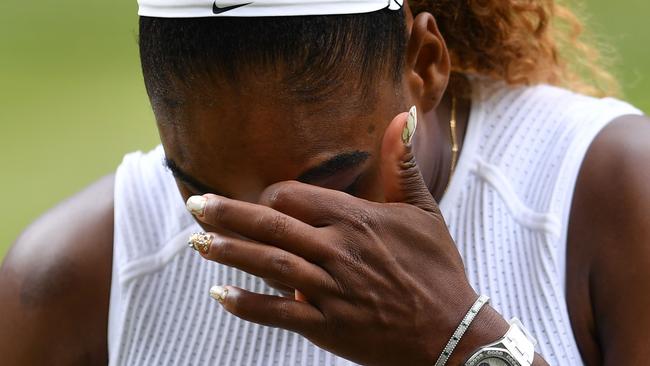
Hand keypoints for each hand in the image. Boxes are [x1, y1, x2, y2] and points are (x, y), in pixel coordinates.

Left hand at [188, 108, 502, 364]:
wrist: (452, 332)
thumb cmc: (437, 267)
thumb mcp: (423, 209)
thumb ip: (401, 163)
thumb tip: (401, 114)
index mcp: (357, 219)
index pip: (296, 197)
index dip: (272, 195)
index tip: (262, 199)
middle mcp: (338, 252)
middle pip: (271, 226)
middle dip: (228, 214)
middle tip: (195, 205)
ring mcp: (330, 291)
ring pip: (268, 265)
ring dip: (229, 252)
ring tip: (196, 242)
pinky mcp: (327, 327)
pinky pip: (278, 313)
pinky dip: (247, 304)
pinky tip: (220, 294)